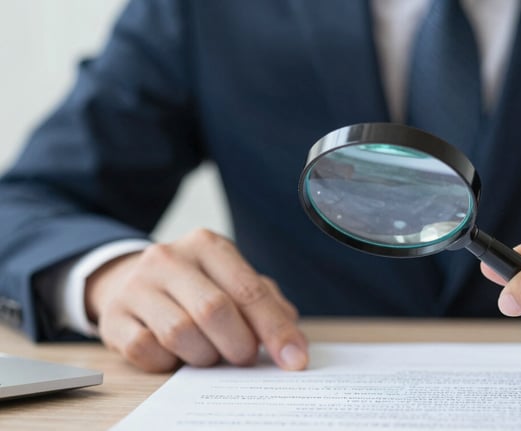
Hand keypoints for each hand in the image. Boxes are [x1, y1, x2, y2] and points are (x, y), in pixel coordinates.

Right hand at [85, 229, 307, 372]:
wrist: (129, 280)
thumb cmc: (196, 285)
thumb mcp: (233, 281)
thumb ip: (268, 305)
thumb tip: (293, 343)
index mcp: (207, 245)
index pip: (249, 290)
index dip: (276, 329)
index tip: (294, 359)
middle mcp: (169, 258)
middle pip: (214, 310)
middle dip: (239, 344)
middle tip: (245, 357)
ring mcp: (136, 287)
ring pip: (180, 333)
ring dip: (204, 355)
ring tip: (210, 353)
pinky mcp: (114, 318)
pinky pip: (147, 350)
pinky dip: (169, 362)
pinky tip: (176, 355)